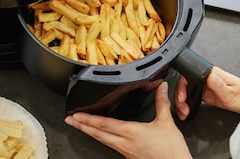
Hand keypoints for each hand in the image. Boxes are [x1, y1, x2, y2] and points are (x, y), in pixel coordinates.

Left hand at [65, 82, 191, 158]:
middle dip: (81, 126)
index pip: (104, 124)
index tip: (76, 114)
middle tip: (68, 120)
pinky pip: (110, 145)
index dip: (88, 119)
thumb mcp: (166, 123)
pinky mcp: (128, 156)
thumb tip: (161, 87)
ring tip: (78, 126)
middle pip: (97, 133)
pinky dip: (100, 138)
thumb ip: (161, 103)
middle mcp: (124, 142)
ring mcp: (125, 151)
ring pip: (102, 140)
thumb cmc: (170, 151)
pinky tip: (99, 136)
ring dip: (88, 132)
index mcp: (131, 132)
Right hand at [175, 66, 239, 119]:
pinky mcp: (206, 93)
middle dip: (179, 97)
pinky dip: (187, 105)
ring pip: (186, 91)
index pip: (187, 75)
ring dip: (182, 102)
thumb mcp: (232, 93)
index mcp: (210, 73)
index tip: (182, 98)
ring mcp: (205, 85)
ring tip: (184, 112)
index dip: (181, 87)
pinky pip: (191, 97)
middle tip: (183, 109)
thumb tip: (208, 76)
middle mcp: (206, 78)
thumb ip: (219, 85)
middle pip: (184, 84)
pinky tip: (187, 111)